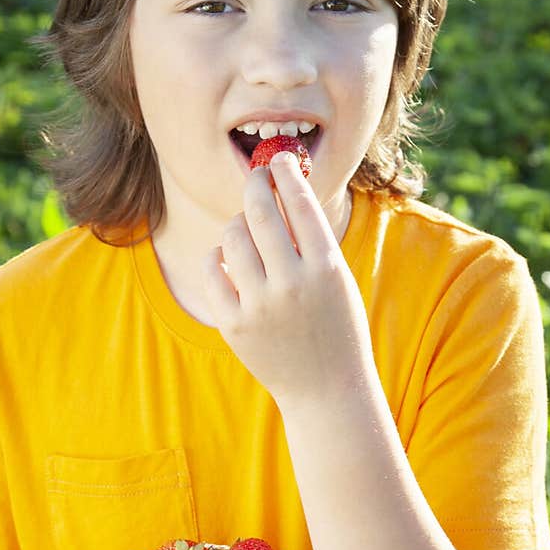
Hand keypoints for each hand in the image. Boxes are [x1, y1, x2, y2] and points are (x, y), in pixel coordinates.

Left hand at [201, 152, 375, 406]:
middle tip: (256, 177)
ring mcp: (261, 306)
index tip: (279, 160)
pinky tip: (228, 259)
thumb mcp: (337, 280)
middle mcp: (293, 285)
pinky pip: (212, 270)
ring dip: (238, 223)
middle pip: (260, 212)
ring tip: (247, 230)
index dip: (287, 174)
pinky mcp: (234, 324)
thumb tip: (280, 190)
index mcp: (326, 269)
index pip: (301, 204)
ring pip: (232, 237)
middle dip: (256, 185)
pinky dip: (217, 256)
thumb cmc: (335, 325)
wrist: (327, 389)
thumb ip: (311, 241)